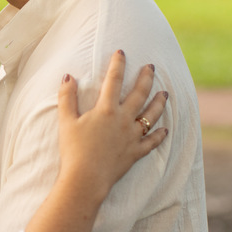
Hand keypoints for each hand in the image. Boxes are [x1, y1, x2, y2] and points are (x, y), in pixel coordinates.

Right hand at [57, 50, 167, 204]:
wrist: (86, 179)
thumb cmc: (73, 150)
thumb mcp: (66, 121)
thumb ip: (67, 97)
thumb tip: (68, 77)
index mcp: (106, 110)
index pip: (114, 80)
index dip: (118, 64)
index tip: (122, 52)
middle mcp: (123, 120)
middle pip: (139, 94)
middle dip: (146, 78)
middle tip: (151, 67)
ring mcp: (132, 137)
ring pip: (151, 115)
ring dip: (159, 103)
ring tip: (165, 93)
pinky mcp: (135, 153)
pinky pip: (151, 142)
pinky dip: (159, 135)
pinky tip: (165, 130)